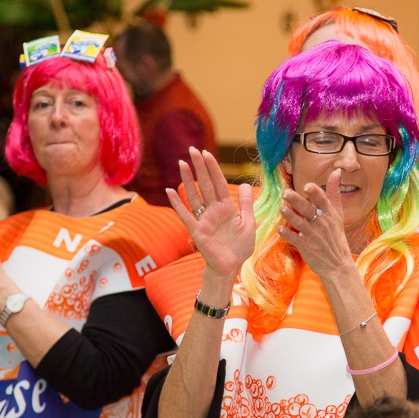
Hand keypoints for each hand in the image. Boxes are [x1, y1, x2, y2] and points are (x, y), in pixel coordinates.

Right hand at [167, 148, 254, 279]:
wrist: (231, 268)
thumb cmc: (239, 247)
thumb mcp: (248, 223)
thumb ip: (246, 204)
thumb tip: (245, 183)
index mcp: (227, 208)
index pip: (219, 183)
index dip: (213, 169)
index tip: (207, 153)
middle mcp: (213, 210)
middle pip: (205, 184)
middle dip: (199, 167)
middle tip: (192, 150)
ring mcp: (204, 219)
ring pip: (194, 195)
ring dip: (188, 179)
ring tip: (182, 163)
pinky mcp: (196, 231)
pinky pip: (185, 215)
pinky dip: (177, 204)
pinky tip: (170, 191)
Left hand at [278, 169, 355, 275]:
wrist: (338, 264)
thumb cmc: (336, 236)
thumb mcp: (338, 213)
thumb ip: (334, 192)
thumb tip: (336, 171)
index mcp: (330, 214)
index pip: (322, 201)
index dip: (315, 193)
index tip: (307, 186)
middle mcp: (322, 223)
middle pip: (309, 210)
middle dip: (297, 201)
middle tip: (285, 193)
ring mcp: (314, 236)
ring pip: (300, 224)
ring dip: (290, 216)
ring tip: (281, 208)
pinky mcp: (307, 247)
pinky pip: (296, 240)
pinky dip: (288, 235)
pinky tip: (280, 229)